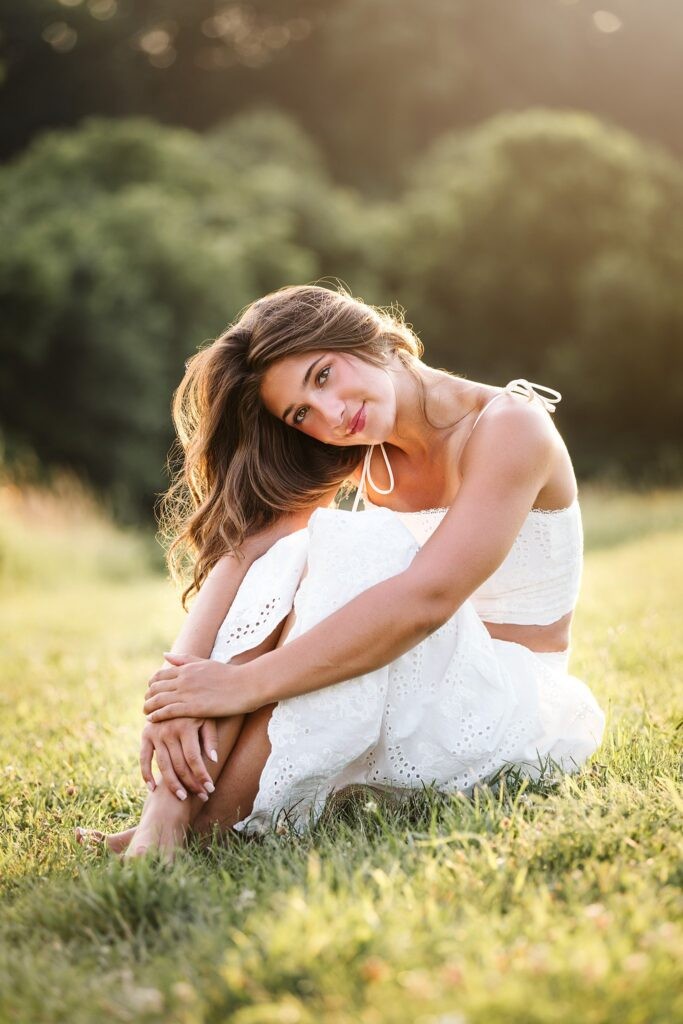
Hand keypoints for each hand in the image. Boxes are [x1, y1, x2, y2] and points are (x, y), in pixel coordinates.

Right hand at [140, 716, 218, 800]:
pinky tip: (153, 789)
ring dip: (172, 785)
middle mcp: (168, 731)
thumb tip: (213, 760)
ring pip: (163, 766)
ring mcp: (155, 734)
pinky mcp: (145, 735)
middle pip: (179, 765)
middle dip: (191, 783)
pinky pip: (144, 759)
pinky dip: (146, 775)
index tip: (210, 789)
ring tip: (183, 798)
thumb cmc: (198, 709)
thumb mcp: (208, 718)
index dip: (202, 776)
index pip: (193, 758)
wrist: (174, 693)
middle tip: (202, 797)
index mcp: (185, 726)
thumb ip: (211, 738)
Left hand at [143, 653, 258, 721]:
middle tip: (146, 704)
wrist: (247, 684)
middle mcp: (184, 679)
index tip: (151, 691)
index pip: (160, 675)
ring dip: (148, 707)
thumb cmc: (230, 675)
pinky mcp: (193, 707)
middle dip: (148, 696)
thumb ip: (184, 659)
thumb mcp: (205, 663)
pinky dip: (157, 715)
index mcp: (187, 668)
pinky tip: (152, 720)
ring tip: (146, 713)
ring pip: (158, 700)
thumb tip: (165, 655)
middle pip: (156, 687)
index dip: (152, 684)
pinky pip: (168, 711)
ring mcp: (187, 693)